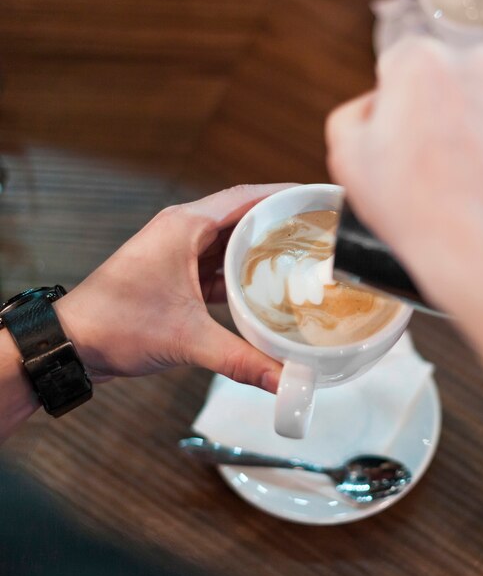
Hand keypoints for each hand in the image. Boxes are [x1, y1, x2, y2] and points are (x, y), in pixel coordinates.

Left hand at [55, 184, 294, 390]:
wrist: (73, 343)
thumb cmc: (115, 324)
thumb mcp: (187, 340)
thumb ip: (241, 360)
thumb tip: (285, 380)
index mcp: (185, 226)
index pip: (246, 198)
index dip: (283, 195)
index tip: (316, 198)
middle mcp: (183, 231)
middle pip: (242, 217)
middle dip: (279, 223)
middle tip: (317, 232)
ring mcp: (179, 253)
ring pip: (231, 243)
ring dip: (261, 250)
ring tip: (300, 258)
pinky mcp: (177, 275)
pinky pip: (218, 266)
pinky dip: (242, 274)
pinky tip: (265, 287)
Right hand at [326, 37, 482, 312]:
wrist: (482, 253)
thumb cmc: (412, 210)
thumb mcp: (346, 161)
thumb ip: (350, 116)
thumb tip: (372, 108)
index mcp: (420, 62)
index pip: (398, 69)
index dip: (393, 108)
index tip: (398, 142)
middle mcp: (477, 60)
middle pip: (448, 79)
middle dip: (438, 110)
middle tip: (433, 162)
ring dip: (479, 124)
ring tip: (469, 175)